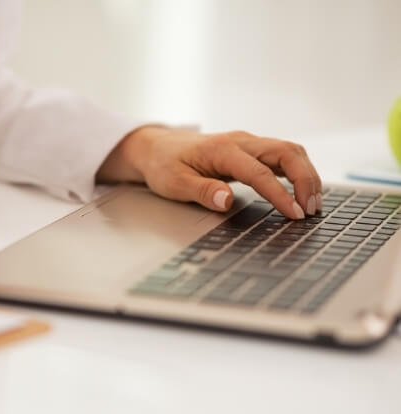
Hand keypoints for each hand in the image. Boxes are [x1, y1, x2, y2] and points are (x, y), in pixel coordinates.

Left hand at [97, 127, 322, 219]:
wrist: (156, 147)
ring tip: (314, 204)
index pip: (259, 172)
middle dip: (306, 179)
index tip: (294, 214)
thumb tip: (226, 201)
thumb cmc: (164, 165)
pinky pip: (283, 157)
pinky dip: (299, 172)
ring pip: (290, 152)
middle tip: (312, 210)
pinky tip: (304, 193)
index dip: (280, 194)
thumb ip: (201, 191)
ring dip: (307, 175)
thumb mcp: (174, 183)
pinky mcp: (251, 151)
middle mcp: (241, 142)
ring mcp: (248, 144)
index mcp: (222, 149)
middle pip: (287, 152)